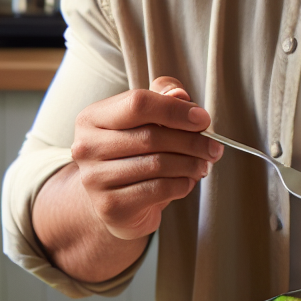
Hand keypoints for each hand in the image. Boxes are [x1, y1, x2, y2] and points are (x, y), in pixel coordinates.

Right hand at [70, 76, 221, 239]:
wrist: (118, 199)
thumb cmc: (136, 150)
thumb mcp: (149, 117)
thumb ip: (165, 97)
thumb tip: (179, 94)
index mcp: (93, 117)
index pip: (138, 103)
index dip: (176, 110)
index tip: (203, 119)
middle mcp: (86, 147)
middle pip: (151, 136)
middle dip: (192, 141)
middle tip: (214, 146)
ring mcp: (94, 179)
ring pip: (158, 164)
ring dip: (191, 163)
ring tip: (204, 163)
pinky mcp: (110, 205)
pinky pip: (158, 189)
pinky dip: (182, 183)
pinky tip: (188, 180)